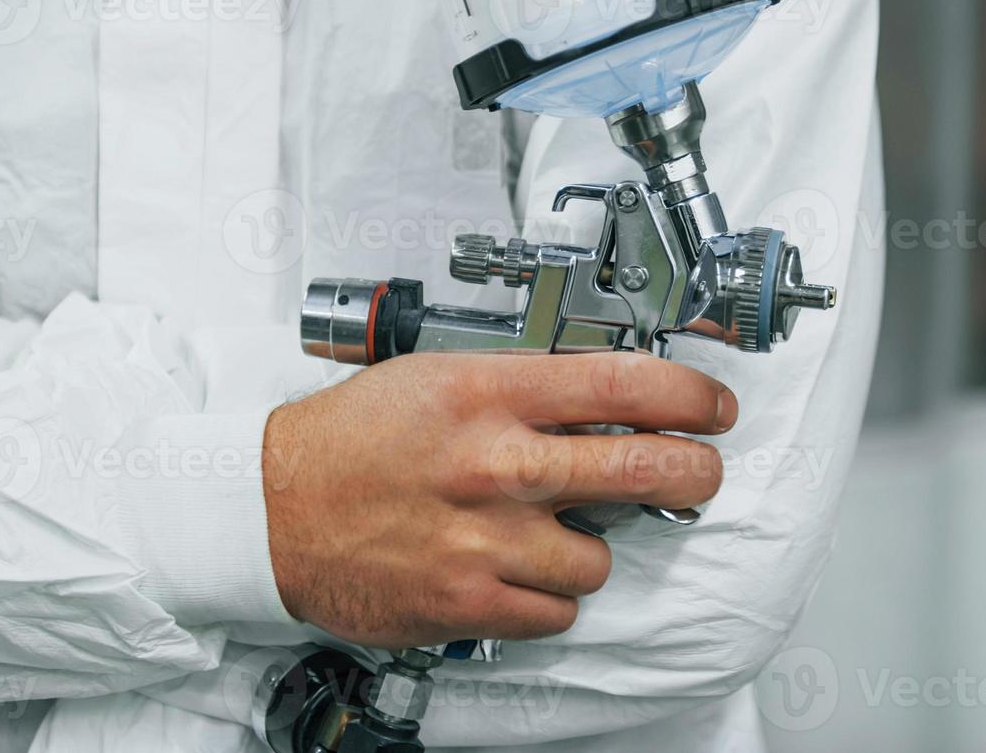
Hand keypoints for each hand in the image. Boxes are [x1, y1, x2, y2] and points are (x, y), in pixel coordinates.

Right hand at [262, 351, 735, 647]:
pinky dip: (548, 594)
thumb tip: (610, 396)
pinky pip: (559, 609)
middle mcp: (496, 464)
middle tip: (700, 469)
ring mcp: (486, 539)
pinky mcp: (470, 601)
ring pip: (601, 556)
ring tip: (548, 530)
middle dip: (695, 471)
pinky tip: (516, 569)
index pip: (626, 383)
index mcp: (489, 393)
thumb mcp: (440, 377)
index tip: (713, 405)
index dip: (692, 394)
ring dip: (590, 546)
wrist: (272, 511)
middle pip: (645, 469)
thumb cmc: (352, 440)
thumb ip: (525, 384)